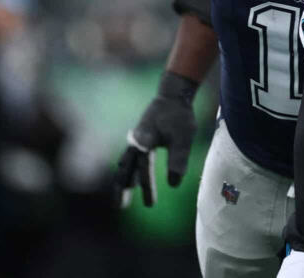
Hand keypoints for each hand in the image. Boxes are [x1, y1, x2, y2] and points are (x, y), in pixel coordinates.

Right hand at [113, 72, 197, 207]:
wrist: (173, 94)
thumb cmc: (179, 116)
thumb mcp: (183, 137)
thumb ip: (178, 159)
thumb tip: (174, 184)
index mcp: (145, 140)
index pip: (145, 167)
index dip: (147, 185)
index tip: (150, 204)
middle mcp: (136, 141)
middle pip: (126, 169)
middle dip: (123, 188)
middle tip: (120, 208)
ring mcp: (136, 140)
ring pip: (126, 165)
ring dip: (123, 181)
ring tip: (121, 200)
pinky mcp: (139, 139)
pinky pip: (129, 159)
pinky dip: (127, 171)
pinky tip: (129, 180)